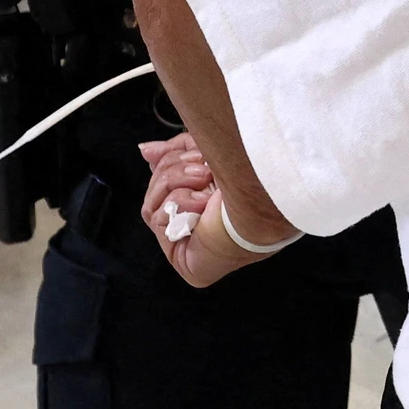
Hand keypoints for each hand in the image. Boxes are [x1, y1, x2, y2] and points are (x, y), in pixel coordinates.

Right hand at [138, 135, 263, 287]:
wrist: (262, 204)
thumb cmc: (248, 183)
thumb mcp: (205, 156)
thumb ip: (174, 153)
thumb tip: (146, 150)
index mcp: (201, 199)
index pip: (164, 179)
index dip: (162, 163)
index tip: (156, 152)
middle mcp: (193, 220)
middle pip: (155, 188)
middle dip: (174, 171)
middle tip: (201, 169)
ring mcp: (186, 241)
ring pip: (151, 203)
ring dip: (177, 186)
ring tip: (205, 185)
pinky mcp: (181, 257)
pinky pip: (157, 221)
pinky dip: (179, 206)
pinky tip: (203, 208)